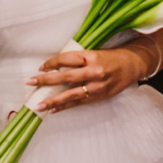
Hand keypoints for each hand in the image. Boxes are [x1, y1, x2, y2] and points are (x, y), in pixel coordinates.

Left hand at [26, 43, 152, 113]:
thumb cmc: (111, 57)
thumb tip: (55, 67)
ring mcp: (96, 86)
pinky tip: (53, 110)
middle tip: (30, 82)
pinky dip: (65, 106)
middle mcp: (94, 71)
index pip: (66, 59)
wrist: (132, 66)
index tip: (40, 67)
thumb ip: (78, 60)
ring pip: (70, 94)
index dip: (52, 63)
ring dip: (53, 100)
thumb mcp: (95, 53)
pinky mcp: (99, 96)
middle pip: (65, 76)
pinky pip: (79, 103)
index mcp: (91, 56)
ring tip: (38, 105)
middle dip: (46, 80)